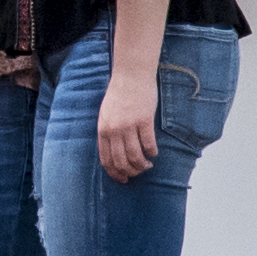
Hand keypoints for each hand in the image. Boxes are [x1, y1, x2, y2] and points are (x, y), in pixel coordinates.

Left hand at [96, 67, 159, 182]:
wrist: (131, 75)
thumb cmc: (119, 94)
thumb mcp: (106, 114)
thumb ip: (108, 132)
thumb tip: (114, 153)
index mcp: (103, 130)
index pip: (106, 159)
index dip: (115, 173)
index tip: (123, 179)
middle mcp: (114, 130)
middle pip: (121, 161)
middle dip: (130, 172)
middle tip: (138, 173)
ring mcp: (129, 125)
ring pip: (135, 156)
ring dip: (142, 165)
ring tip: (147, 165)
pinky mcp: (144, 120)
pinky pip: (148, 144)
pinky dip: (151, 152)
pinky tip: (153, 153)